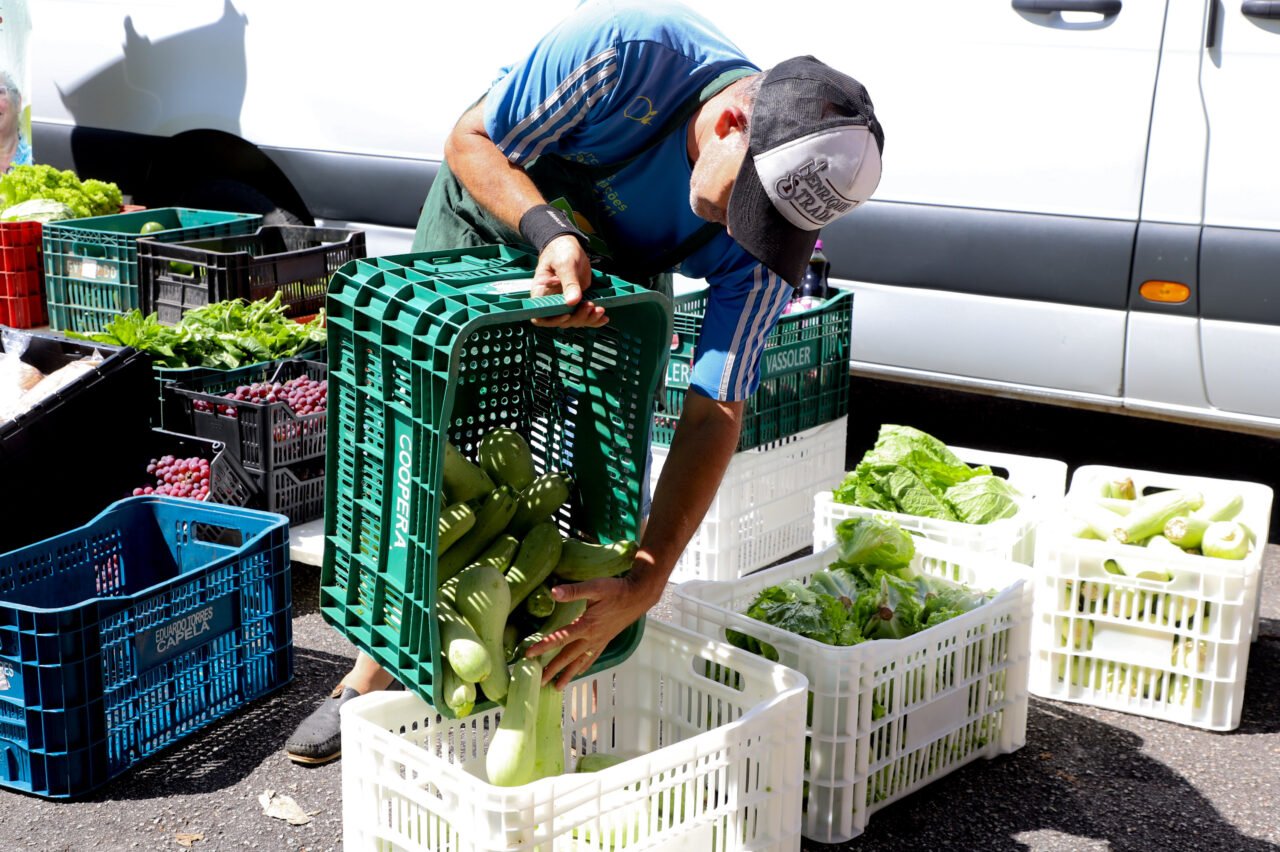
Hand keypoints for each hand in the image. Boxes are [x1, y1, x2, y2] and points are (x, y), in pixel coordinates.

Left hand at [525, 571, 661, 688]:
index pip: (561, 638)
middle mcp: (591, 637)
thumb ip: (574, 591)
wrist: (638, 597)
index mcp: (586, 625)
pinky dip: (583, 667)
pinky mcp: (605, 640)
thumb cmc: (616, 590)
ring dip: (567, 675)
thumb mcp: (595, 586)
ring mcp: (599, 641)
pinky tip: (578, 673)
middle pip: (568, 656)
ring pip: (580, 661)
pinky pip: (592, 658)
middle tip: (539, 682)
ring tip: (557, 687)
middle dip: (553, 669)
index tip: (528, 654)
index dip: (543, 646)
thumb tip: (553, 592)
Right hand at [530, 234, 607, 328]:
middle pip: (561, 321)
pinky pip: (583, 315)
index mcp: (541, 293)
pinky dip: (594, 319)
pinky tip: (603, 317)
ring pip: (574, 320)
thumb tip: (572, 301)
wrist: (569, 246)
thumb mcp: (564, 264)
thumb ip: (569, 283)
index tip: (567, 314)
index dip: (553, 320)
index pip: (540, 316)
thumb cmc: (560, 251)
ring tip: (599, 309)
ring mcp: (565, 302)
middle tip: (589, 305)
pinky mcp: (577, 301)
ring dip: (588, 318)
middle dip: (577, 317)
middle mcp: (551, 301)